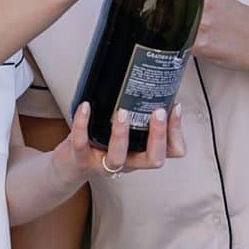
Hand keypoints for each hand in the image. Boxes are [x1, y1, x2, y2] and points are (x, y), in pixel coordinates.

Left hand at [53, 99, 179, 182]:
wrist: (70, 166)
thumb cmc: (101, 146)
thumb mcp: (126, 134)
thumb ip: (139, 117)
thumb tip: (154, 82)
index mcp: (143, 153)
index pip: (172, 151)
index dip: (177, 132)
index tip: (175, 107)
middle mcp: (129, 162)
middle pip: (154, 159)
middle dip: (159, 135)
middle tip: (159, 112)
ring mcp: (104, 163)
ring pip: (118, 157)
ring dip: (122, 133)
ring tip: (123, 112)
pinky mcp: (80, 159)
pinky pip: (81, 143)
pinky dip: (83, 123)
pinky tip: (86, 106)